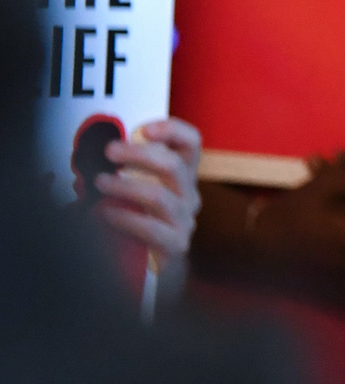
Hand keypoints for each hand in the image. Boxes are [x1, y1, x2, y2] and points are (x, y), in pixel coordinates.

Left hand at [97, 117, 201, 259]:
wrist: (156, 269)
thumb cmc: (142, 222)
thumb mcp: (140, 189)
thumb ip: (130, 169)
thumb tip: (103, 152)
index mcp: (183, 175)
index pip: (191, 142)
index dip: (172, 130)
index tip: (143, 129)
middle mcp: (189, 193)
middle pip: (174, 164)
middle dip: (138, 154)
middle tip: (110, 151)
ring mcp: (185, 219)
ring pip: (159, 195)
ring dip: (125, 186)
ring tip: (100, 183)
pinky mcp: (176, 244)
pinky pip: (151, 228)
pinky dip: (124, 218)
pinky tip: (105, 214)